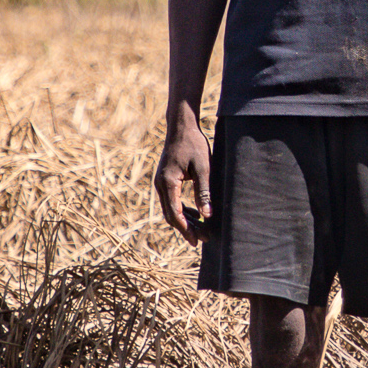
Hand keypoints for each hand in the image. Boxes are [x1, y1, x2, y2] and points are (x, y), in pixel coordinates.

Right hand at [153, 108, 212, 243]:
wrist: (181, 127)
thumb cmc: (194, 144)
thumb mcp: (203, 168)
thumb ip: (204, 191)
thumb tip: (207, 215)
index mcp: (168, 182)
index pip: (175, 213)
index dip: (186, 228)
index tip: (197, 239)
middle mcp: (160, 184)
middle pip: (171, 214)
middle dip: (186, 228)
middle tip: (201, 240)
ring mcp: (160, 182)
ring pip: (170, 209)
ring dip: (184, 221)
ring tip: (200, 231)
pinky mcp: (165, 180)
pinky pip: (171, 201)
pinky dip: (182, 210)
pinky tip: (195, 215)